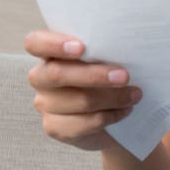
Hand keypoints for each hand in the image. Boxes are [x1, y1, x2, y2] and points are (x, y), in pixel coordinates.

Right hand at [24, 30, 141, 151]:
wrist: (111, 114)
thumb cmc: (106, 77)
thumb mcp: (105, 59)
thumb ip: (103, 51)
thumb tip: (125, 46)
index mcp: (49, 53)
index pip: (34, 43)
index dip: (53, 44)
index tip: (81, 48)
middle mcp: (41, 77)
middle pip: (56, 74)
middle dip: (94, 75)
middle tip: (124, 76)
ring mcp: (45, 103)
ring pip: (77, 101)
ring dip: (112, 98)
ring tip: (134, 95)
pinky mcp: (54, 127)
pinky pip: (82, 124)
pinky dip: (109, 116)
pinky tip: (124, 110)